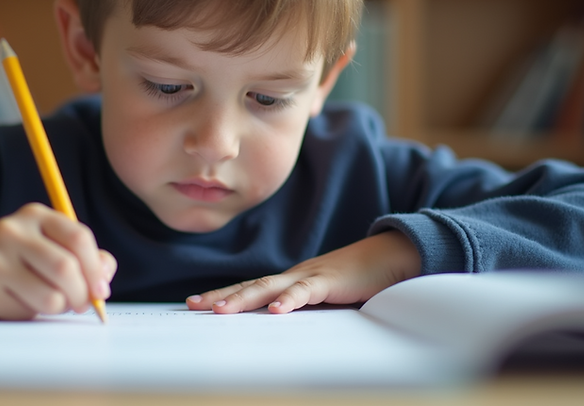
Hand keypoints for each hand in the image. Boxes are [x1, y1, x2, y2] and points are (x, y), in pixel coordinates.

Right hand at [0, 203, 116, 319]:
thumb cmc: (23, 259)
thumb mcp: (54, 245)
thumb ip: (88, 258)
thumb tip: (102, 284)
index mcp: (35, 215)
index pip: (78, 238)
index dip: (96, 269)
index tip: (100, 290)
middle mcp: (11, 231)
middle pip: (65, 269)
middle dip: (82, 294)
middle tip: (81, 304)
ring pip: (50, 297)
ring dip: (59, 308)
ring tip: (51, 302)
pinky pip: (25, 313)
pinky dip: (32, 315)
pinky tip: (21, 303)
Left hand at [186, 231, 420, 313]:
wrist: (391, 256)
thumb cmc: (359, 279)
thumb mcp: (325, 298)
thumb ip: (304, 309)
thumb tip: (280, 326)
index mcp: (291, 280)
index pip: (250, 288)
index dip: (223, 294)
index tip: (194, 303)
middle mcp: (294, 275)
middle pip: (250, 285)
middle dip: (220, 295)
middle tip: (192, 305)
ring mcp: (310, 276)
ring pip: (269, 287)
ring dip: (243, 298)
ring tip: (220, 309)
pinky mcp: (330, 282)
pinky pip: (306, 292)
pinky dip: (290, 300)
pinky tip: (276, 311)